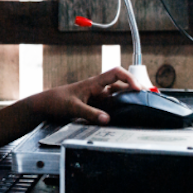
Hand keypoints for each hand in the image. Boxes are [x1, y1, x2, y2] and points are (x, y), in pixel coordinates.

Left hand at [27, 67, 141, 124]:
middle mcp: (97, 88)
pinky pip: (111, 104)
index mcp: (93, 83)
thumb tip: (107, 119)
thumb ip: (90, 113)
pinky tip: (126, 114)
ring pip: (118, 94)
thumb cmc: (56, 101)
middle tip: (147, 97)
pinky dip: (120, 107)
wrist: (45, 105)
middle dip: (134, 88)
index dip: (129, 78)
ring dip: (128, 98)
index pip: (116, 73)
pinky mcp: (95, 104)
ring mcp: (97, 96)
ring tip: (142, 105)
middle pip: (121, 84)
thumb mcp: (73, 108)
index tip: (138, 88)